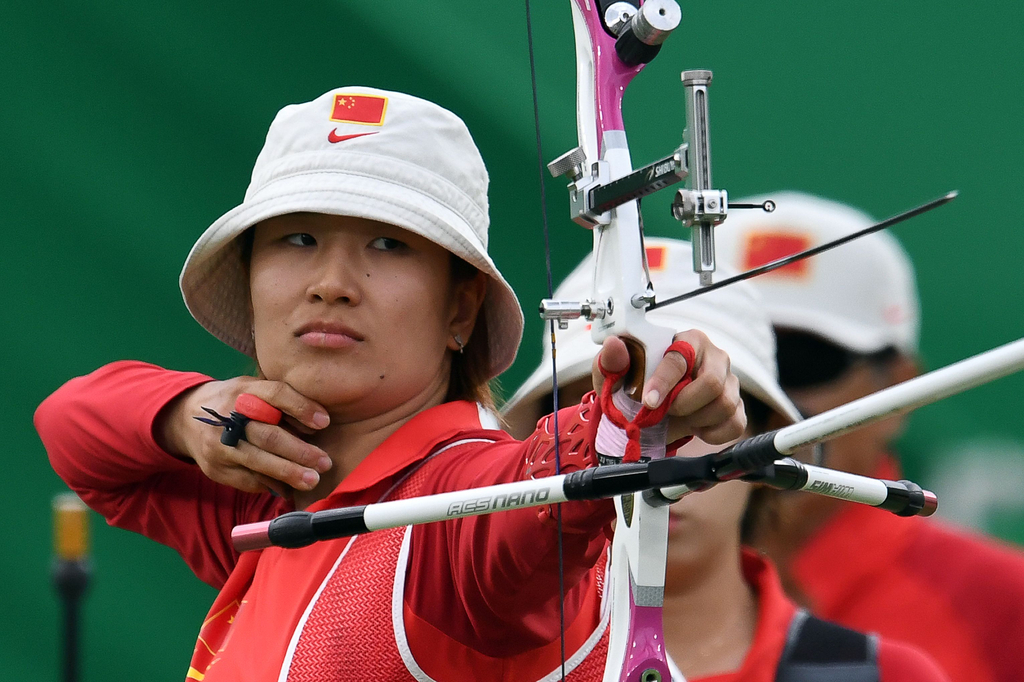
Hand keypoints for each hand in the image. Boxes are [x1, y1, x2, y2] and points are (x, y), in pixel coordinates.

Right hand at [156, 377, 332, 496]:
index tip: (324, 422)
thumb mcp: (253, 389)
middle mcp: (228, 417)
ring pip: (258, 462)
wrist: (186, 418)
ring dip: (289, 473)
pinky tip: (290, 487)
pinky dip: (272, 484)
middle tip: (325, 463)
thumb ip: (281, 401)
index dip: (301, 407)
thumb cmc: (235, 402)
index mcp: (243, 390)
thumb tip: (319, 422)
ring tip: (312, 480)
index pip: (275, 394)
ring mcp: (219, 446)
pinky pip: (248, 480)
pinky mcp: (216, 469)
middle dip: (300, 452)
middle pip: (268, 436)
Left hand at [592, 330, 745, 444]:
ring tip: (678, 416)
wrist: (646, 414)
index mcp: (687, 341)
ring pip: (724, 405)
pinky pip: (734, 424)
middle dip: (684, 404)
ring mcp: (730, 382)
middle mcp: (715, 357)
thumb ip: (613, 361)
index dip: (664, 383)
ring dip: (695, 419)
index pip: (680, 359)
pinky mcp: (737, 406)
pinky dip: (711, 433)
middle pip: (713, 383)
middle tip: (665, 411)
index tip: (649, 401)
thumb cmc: (635, 388)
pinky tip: (694, 426)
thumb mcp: (616, 376)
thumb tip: (614, 345)